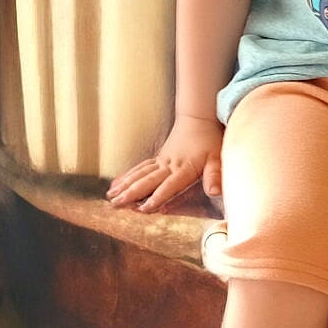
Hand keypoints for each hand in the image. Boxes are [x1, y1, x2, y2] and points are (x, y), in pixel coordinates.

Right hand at [107, 113, 224, 211]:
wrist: (198, 119)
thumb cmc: (209, 140)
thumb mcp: (218, 157)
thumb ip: (215, 175)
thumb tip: (215, 191)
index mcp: (184, 168)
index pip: (169, 185)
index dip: (157, 197)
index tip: (144, 208)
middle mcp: (169, 165)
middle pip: (147, 180)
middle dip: (131, 193)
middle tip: (116, 205)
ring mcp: (161, 161)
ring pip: (139, 174)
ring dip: (124, 185)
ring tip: (110, 197)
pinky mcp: (157, 158)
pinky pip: (140, 168)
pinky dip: (127, 176)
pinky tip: (116, 184)